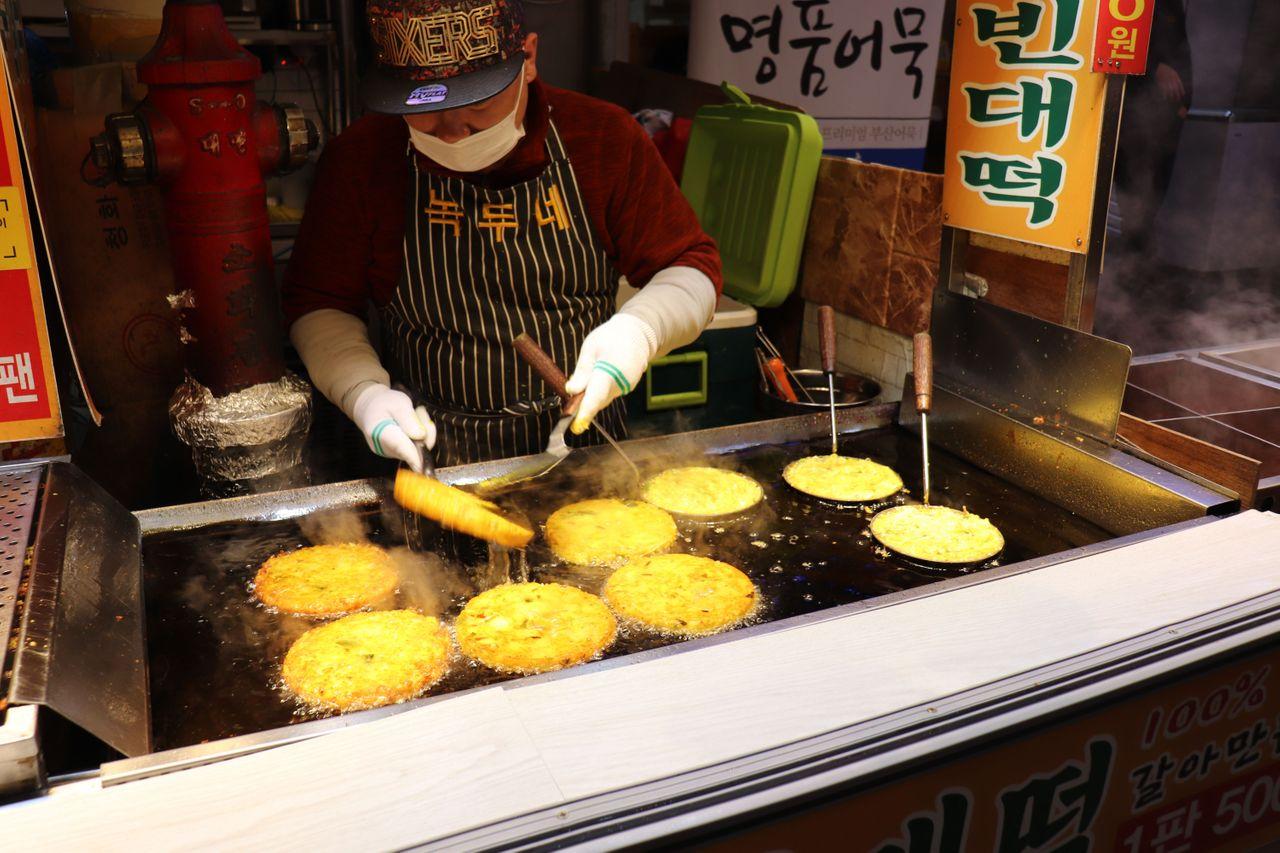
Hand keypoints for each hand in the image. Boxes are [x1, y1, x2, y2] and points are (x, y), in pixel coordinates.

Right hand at [350, 384, 435, 471]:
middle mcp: (385, 448)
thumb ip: (408, 419)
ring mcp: (391, 453)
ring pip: (417, 449)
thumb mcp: (397, 403)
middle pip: (412, 449)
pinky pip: (416, 449)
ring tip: (413, 415)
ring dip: (423, 432)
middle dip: (424, 432)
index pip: (399, 446)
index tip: (422, 468)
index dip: (412, 456)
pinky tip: (412, 424)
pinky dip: (420, 437)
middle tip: (418, 411)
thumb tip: (420, 436)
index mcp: (380, 432)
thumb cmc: (383, 404)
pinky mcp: (398, 454)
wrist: (370, 409)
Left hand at [564, 314, 656, 433]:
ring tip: (592, 370)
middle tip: (575, 388)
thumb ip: (582, 371)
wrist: (638, 334)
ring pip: (602, 398)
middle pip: (597, 401)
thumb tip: (571, 391)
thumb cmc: (611, 338)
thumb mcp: (591, 348)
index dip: (585, 412)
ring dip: (592, 393)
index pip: (596, 396)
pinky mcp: (628, 388)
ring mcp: (626, 387)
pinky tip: (601, 372)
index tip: (577, 426)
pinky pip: (609, 393)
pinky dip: (601, 389)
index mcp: (609, 371)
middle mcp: (621, 383)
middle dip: (583, 401)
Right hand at [1155, 63, 1185, 106]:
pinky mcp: (1160, 82)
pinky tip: (1165, 98)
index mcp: (1175, 75)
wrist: (1157, 66)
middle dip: (1177, 94)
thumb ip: (1174, 77)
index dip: (1181, 89)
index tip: (1183, 94)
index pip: (1179, 84)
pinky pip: (1163, 89)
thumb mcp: (1171, 71)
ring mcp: (1166, 80)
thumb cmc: (1164, 69)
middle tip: (1178, 99)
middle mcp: (1172, 78)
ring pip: (1170, 89)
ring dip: (1171, 95)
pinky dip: (1164, 94)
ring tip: (1172, 100)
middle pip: (1175, 88)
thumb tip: (1177, 83)